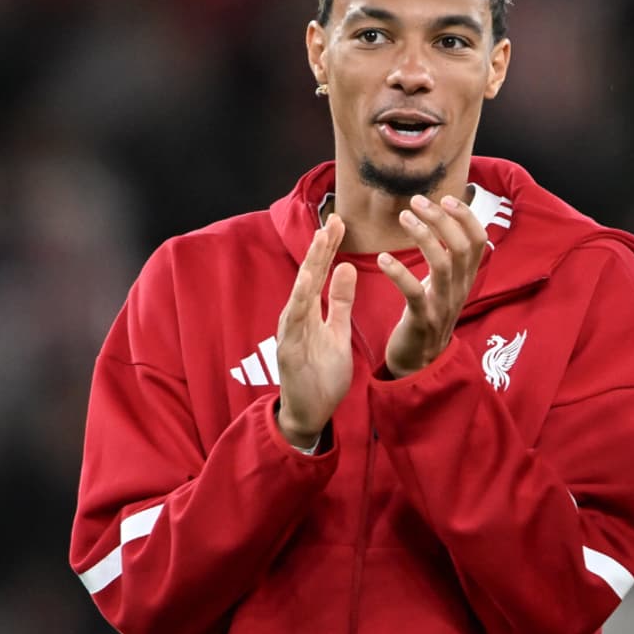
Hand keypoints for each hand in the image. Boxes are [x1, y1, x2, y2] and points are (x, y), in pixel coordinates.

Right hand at [275, 215, 358, 449]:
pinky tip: (307, 284)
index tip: (340, 222)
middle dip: (320, 249)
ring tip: (319, 243)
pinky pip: (294, 323)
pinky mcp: (288, 350)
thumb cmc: (322, 373)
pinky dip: (299, 302)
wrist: (310, 412)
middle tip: (333, 221)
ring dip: (309, 269)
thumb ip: (340, 301)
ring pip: (299, 295)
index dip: (329, 248)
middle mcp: (298, 316)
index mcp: (311, 311)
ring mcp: (290, 332)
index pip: (321, 273)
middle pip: (309, 277)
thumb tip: (345, 266)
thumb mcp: (337, 331)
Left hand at [381, 194, 488, 377]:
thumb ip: (448, 259)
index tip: (446, 197)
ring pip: (442, 263)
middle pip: (461, 246)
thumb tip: (446, 222)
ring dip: (422, 236)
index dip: (466, 216)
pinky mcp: (422, 319)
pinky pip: (414, 291)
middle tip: (417, 201)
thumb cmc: (427, 317)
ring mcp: (443, 305)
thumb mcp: (444, 286)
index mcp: (465, 279)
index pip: (479, 240)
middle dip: (441, 218)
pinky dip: (398, 272)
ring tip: (403, 217)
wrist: (420, 363)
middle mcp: (459, 290)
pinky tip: (383, 258)